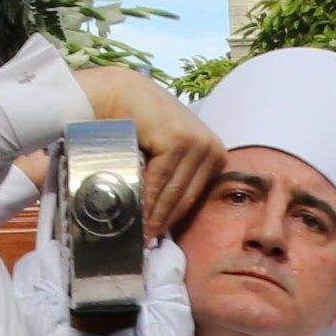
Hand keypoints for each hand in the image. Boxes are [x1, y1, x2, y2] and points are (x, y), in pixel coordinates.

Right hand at [69, 65, 222, 237]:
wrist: (120, 93)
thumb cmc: (140, 123)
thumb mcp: (166, 151)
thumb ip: (172, 176)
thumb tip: (164, 216)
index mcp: (215, 154)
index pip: (193, 197)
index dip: (173, 220)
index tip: (156, 238)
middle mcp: (212, 148)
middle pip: (185, 197)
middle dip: (163, 222)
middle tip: (145, 243)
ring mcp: (198, 143)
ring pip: (173, 193)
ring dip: (154, 216)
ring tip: (139, 235)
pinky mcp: (179, 141)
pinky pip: (160, 181)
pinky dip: (147, 199)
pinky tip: (136, 214)